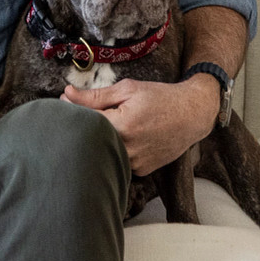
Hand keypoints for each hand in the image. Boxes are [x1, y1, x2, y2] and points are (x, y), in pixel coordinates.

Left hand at [62, 75, 220, 176]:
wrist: (192, 115)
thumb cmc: (161, 98)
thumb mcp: (128, 89)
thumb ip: (96, 95)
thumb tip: (66, 94)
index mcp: (122, 126)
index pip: (83, 121)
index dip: (71, 111)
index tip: (67, 102)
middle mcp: (128, 148)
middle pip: (91, 141)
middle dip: (83, 128)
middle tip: (81, 116)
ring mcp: (135, 163)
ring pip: (105, 154)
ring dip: (99, 141)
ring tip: (106, 126)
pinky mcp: (142, 171)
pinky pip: (119, 161)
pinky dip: (115, 151)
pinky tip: (122, 139)